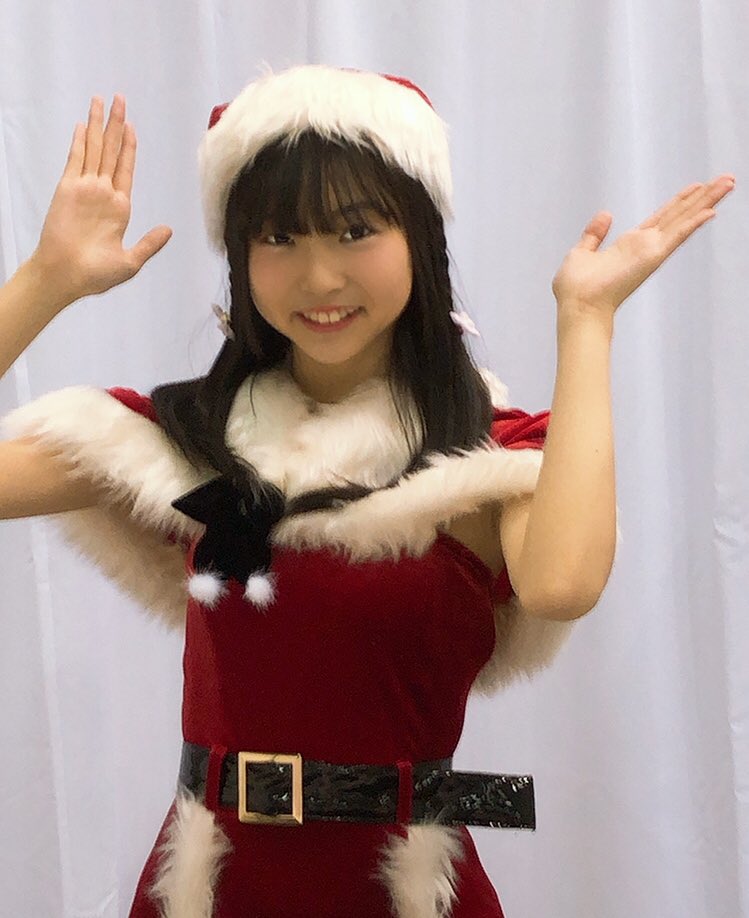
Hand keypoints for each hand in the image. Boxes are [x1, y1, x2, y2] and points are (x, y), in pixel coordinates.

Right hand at [30, 95, 171, 305]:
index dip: (128, 146)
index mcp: (119, 208)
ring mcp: (85, 189)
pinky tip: (81, 125)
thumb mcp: (131, 261)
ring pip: (92, 149)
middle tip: (119, 98)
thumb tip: (168, 229)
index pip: (125, 169)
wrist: (68, 276)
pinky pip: (75, 160)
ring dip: (96, 125)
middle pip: (110, 150)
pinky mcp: (68, 189)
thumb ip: (149, 243)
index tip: (131, 126)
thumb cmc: (96, 274)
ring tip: (100, 100)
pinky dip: (78, 142)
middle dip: (115, 124)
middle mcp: (103, 193)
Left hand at [552, 174, 735, 320]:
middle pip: (679, 215)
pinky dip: (693, 223)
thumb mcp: (582, 252)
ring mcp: (650, 251)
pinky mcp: (651, 257)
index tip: (696, 187)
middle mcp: (645, 246)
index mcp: (629, 244)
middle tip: (725, 179)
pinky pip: (677, 236)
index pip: (661, 217)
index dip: (679, 201)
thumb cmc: (576, 289)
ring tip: (727, 184)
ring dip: (707, 201)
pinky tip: (711, 211)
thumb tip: (606, 214)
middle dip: (702, 196)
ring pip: (684, 220)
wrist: (578, 306)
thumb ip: (595, 234)